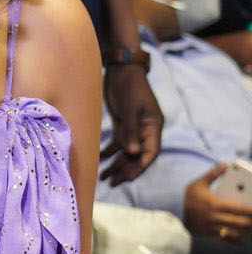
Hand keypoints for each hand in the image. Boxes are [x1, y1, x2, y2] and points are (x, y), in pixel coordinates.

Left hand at [99, 66, 161, 182]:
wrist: (122, 70)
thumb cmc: (128, 87)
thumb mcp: (129, 109)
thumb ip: (130, 131)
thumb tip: (132, 153)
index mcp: (153, 127)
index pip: (150, 153)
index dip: (139, 167)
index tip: (127, 179)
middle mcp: (146, 130)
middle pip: (138, 156)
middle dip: (126, 170)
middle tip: (112, 183)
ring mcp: (135, 127)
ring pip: (127, 151)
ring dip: (117, 164)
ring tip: (104, 178)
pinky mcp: (123, 124)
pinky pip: (119, 143)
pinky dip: (110, 152)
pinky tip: (100, 161)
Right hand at [183, 163, 251, 242]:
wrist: (170, 212)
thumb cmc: (186, 197)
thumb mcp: (198, 183)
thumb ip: (213, 173)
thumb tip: (226, 164)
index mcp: (215, 205)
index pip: (240, 209)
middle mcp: (215, 218)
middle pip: (241, 223)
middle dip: (251, 222)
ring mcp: (212, 228)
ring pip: (235, 233)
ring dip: (245, 231)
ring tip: (249, 227)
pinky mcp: (208, 235)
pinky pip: (225, 241)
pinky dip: (235, 242)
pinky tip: (241, 240)